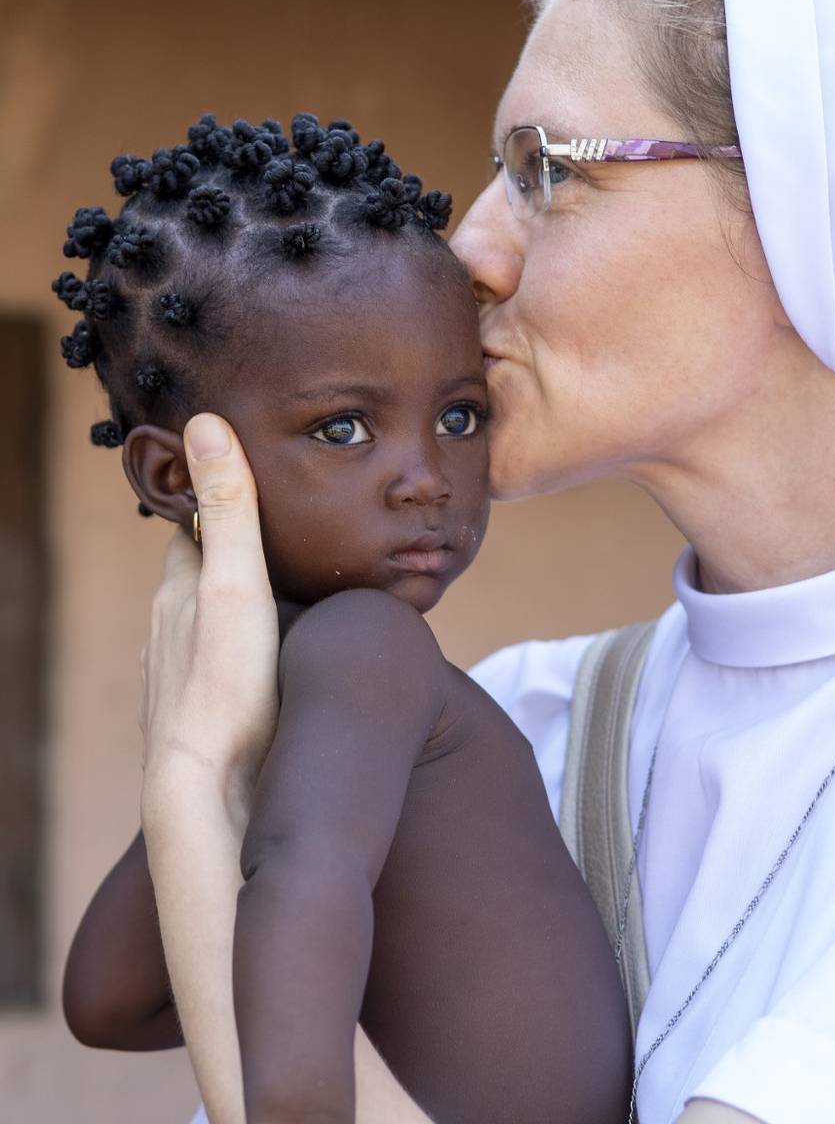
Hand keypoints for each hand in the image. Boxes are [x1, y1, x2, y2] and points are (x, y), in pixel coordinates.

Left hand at [140, 413, 280, 813]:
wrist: (210, 792)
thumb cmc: (227, 687)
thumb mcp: (238, 585)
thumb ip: (231, 510)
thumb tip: (206, 425)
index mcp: (181, 591)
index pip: (194, 529)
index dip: (217, 504)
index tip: (246, 481)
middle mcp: (171, 629)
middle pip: (200, 576)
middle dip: (230, 553)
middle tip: (277, 532)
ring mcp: (181, 675)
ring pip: (208, 624)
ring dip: (236, 605)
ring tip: (279, 591)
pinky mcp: (203, 714)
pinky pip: (219, 666)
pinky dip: (239, 651)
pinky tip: (266, 662)